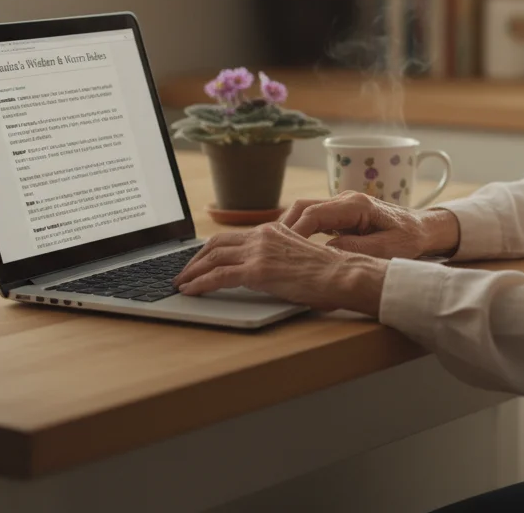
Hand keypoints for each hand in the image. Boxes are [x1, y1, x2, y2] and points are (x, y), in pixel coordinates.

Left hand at [172, 223, 387, 315]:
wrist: (342, 275)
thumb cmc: (329, 273)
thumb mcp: (300, 257)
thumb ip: (280, 259)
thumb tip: (267, 274)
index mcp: (273, 230)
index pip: (232, 237)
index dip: (210, 250)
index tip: (200, 260)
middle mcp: (262, 236)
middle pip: (216, 243)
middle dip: (195, 259)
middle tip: (183, 272)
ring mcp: (258, 251)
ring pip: (212, 258)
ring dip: (192, 272)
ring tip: (181, 283)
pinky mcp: (257, 270)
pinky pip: (218, 276)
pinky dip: (200, 283)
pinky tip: (190, 291)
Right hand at [280, 191, 460, 259]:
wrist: (424, 229)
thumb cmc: (409, 239)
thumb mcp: (386, 250)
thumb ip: (355, 250)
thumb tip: (324, 253)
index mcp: (356, 204)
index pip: (314, 214)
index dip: (295, 232)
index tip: (283, 250)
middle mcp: (345, 199)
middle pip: (303, 207)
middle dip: (285, 228)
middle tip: (271, 250)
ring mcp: (342, 204)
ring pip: (306, 210)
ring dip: (290, 228)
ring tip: (277, 249)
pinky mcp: (342, 214)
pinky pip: (315, 218)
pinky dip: (301, 230)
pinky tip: (293, 247)